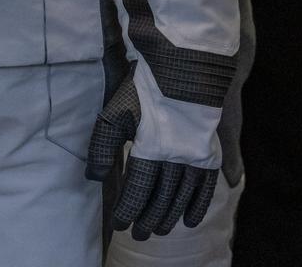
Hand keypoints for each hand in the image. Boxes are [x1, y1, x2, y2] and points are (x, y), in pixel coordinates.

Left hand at [86, 79, 218, 239]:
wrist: (184, 67)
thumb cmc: (145, 89)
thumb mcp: (116, 111)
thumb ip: (102, 145)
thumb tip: (92, 176)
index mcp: (151, 148)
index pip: (138, 189)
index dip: (128, 209)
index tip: (120, 224)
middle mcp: (176, 158)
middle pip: (161, 197)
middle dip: (148, 218)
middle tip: (138, 234)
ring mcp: (195, 156)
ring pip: (182, 196)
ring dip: (170, 216)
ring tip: (159, 230)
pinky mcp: (208, 151)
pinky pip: (205, 186)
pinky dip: (198, 205)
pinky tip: (190, 220)